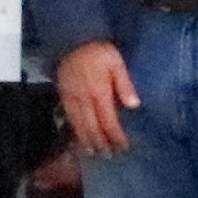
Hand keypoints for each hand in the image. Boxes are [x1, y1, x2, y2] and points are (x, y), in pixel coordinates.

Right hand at [55, 40, 137, 157]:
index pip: (108, 120)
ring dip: (86, 141)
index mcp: (99, 91)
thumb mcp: (116, 62)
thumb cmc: (98, 51)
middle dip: (101, 143)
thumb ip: (125, 84)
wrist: (72, 40)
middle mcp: (83, 99)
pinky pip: (69, 118)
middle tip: (108, 157)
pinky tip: (79, 138)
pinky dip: (75, 131)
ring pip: (79, 125)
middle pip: (92, 127)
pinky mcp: (63, 96)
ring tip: (93, 153)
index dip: (115, 136)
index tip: (123, 147)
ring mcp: (71, 98)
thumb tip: (134, 105)